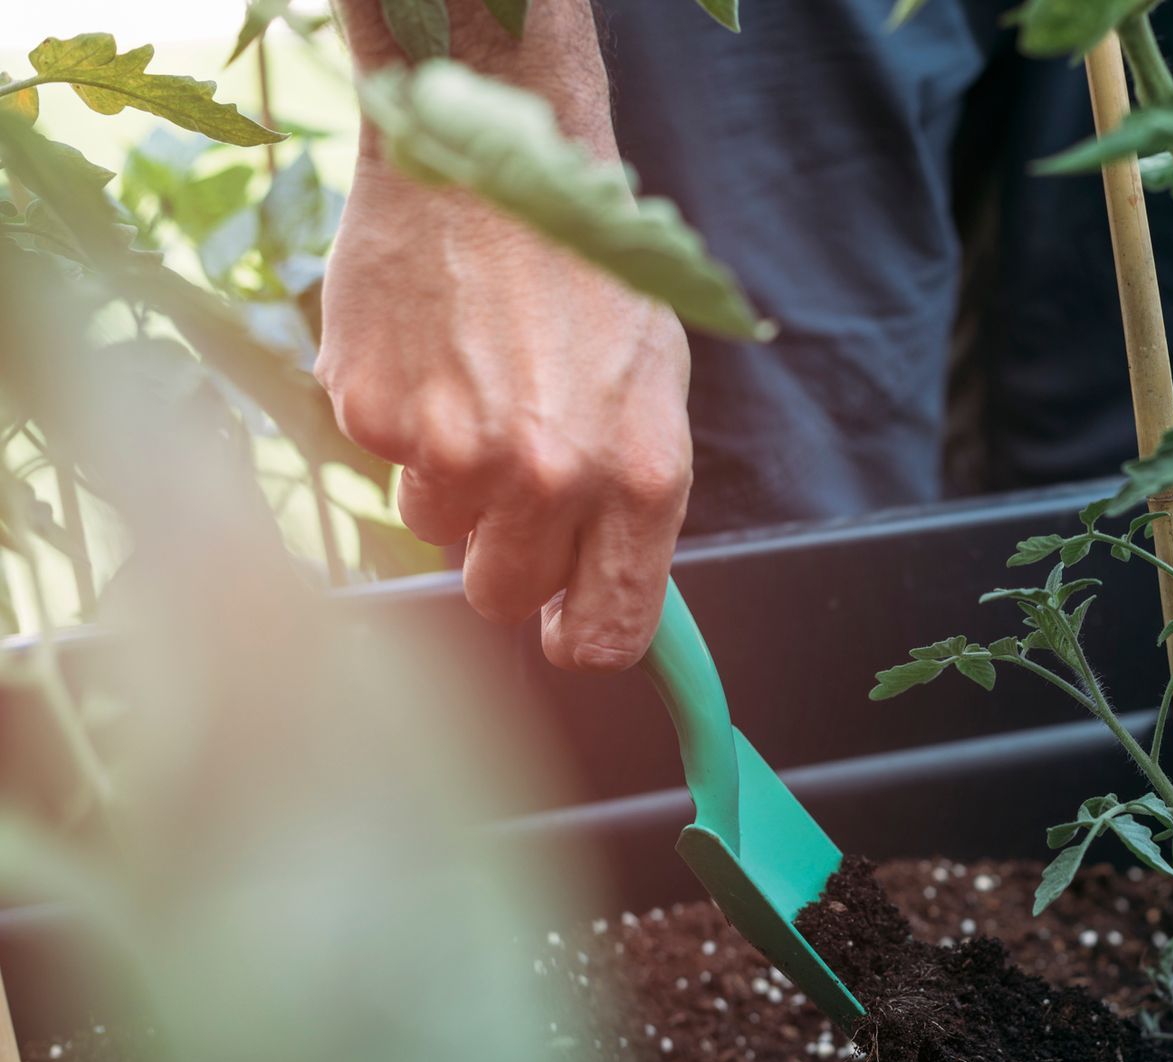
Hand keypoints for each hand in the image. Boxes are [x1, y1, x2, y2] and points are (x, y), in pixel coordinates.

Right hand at [316, 157, 692, 671]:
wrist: (492, 162)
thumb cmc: (584, 274)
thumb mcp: (650, 387)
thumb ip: (631, 500)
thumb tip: (608, 597)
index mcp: (639, 476)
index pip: (611, 629)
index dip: (581, 638)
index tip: (563, 632)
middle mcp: (550, 476)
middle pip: (503, 595)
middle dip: (504, 556)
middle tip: (510, 480)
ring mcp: (453, 449)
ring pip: (436, 528)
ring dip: (450, 478)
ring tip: (475, 382)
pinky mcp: (372, 412)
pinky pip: (383, 461)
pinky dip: (400, 419)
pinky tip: (430, 351)